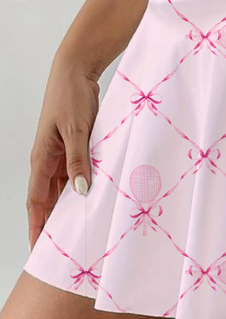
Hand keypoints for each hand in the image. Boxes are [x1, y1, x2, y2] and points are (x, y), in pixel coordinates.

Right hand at [26, 57, 99, 251]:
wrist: (76, 71)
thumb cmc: (70, 96)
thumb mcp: (76, 130)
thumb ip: (78, 161)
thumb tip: (80, 190)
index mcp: (41, 158)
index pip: (37, 201)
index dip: (38, 225)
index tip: (39, 247)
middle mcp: (49, 159)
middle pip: (50, 198)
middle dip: (54, 221)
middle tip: (65, 244)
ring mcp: (62, 152)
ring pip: (65, 185)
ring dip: (72, 204)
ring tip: (82, 226)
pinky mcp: (75, 144)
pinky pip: (78, 170)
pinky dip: (84, 183)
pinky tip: (95, 195)